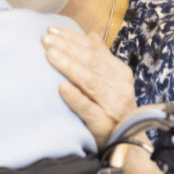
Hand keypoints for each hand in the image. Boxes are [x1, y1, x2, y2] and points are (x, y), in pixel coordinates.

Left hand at [41, 25, 138, 149]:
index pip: (95, 51)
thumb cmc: (111, 108)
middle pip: (91, 63)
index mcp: (120, 73)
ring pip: (90, 82)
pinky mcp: (104, 124)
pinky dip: (75, 97)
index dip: (73, 39)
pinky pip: (88, 108)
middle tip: (46, 40)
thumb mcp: (111, 82)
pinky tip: (61, 88)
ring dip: (69, 67)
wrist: (128, 144)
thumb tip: (91, 35)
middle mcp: (120, 87)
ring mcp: (113, 106)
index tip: (52, 30)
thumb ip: (101, 59)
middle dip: (67, 48)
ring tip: (50, 55)